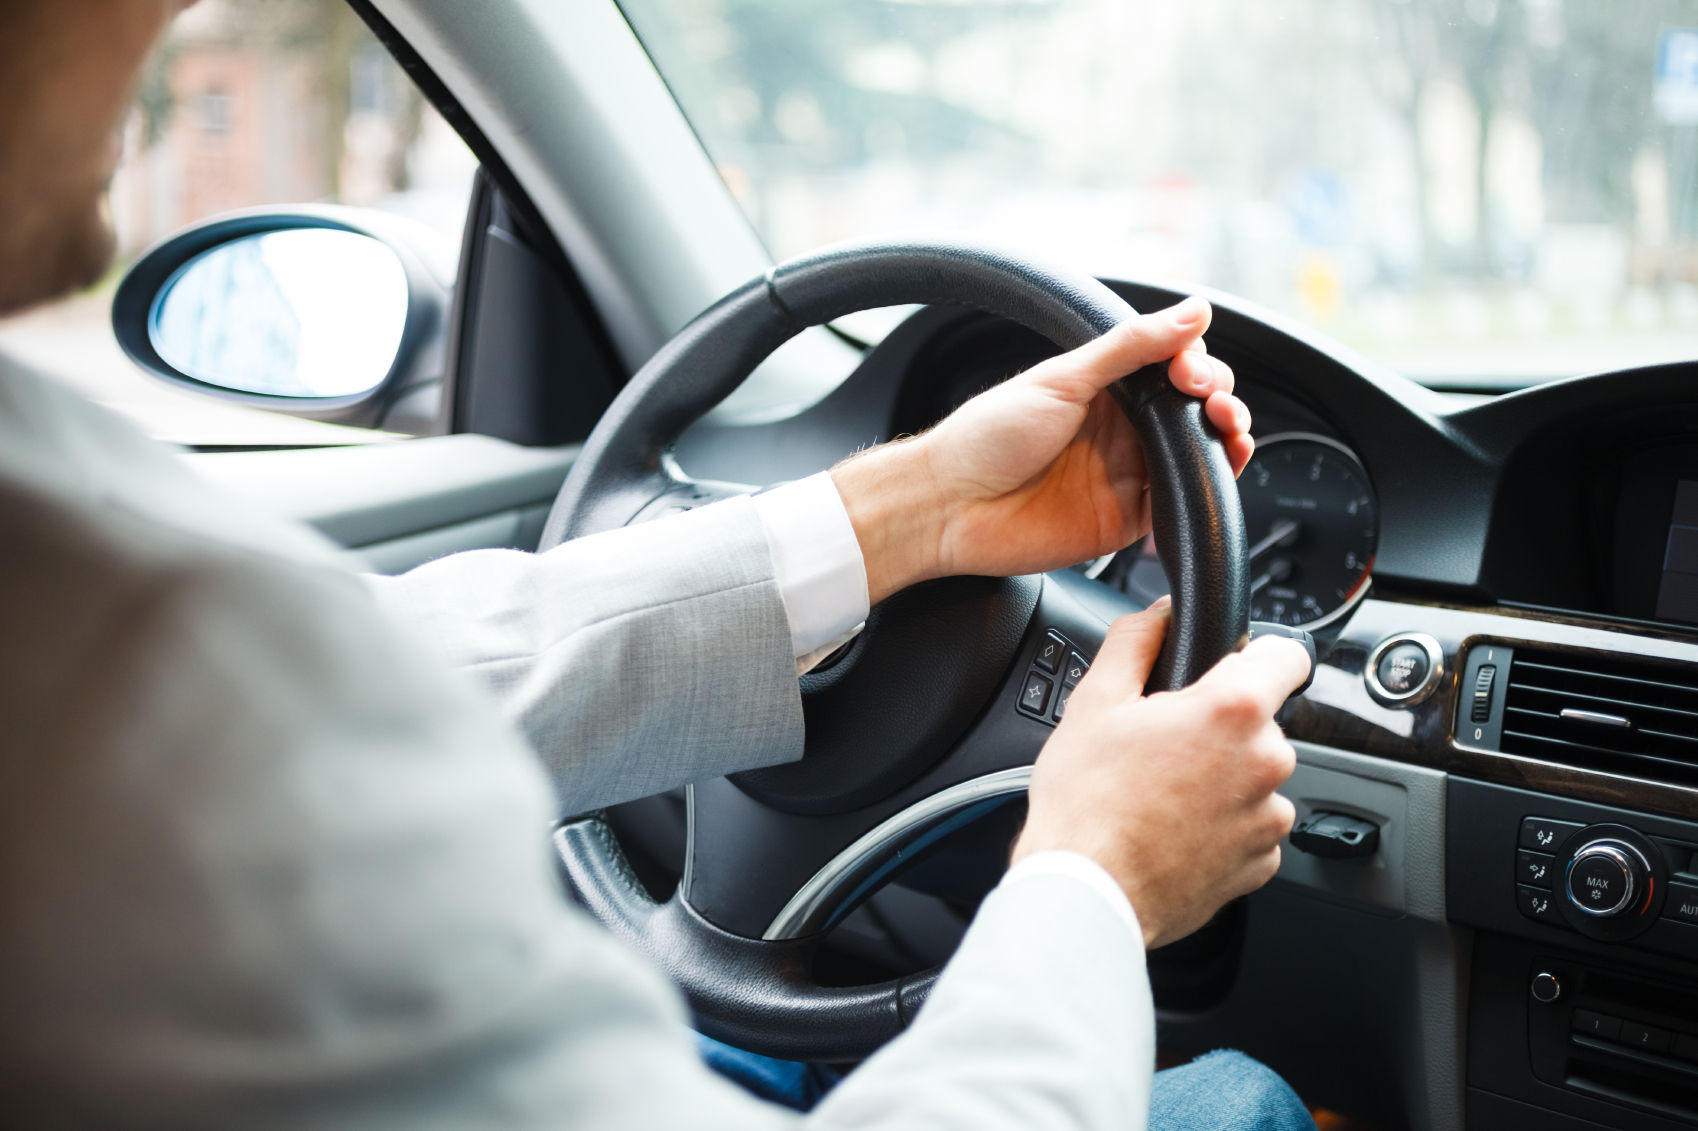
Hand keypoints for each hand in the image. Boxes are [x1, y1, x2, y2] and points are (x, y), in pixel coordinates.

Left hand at [832, 297, 1251, 602]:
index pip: (1174, 367)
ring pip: (1198, 456)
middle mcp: (1121, 430)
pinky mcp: (1126, 520)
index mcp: (1105, 389)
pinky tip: (1216, 470)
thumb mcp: (1063, 378)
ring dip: (1227, 438)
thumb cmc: (987, 437)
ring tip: (1229, 427)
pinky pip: (1182, 505)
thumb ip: (1131, 347)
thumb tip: (1193, 310)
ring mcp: (1126, 474)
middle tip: (1207, 397)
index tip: (1190, 369)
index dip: (1196, 364)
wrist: (949, 506)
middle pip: (1195, 410)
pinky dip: (1208, 489)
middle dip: (1219, 397)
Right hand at [1012, 599, 1308, 948]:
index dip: (1256, 654)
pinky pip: (1250, 826)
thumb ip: (1136, 640)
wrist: (1087, 890)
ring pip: (1254, 776)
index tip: (1232, 668)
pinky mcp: (1262, 863)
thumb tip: (1158, 613)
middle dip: (1219, 726)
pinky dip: (1221, 825)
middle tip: (1162, 746)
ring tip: (1161, 795)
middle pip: (1260, 721)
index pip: (1288, 654)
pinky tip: (1173, 829)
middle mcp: (1267, 761)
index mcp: (1235, 710)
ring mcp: (1269, 817)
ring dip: (1221, 778)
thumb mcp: (1095, 700)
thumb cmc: (1087, 801)